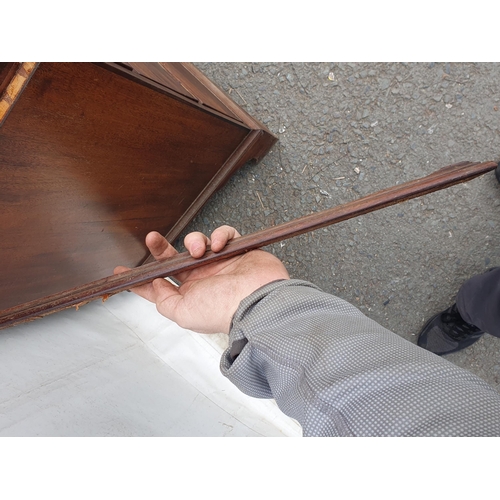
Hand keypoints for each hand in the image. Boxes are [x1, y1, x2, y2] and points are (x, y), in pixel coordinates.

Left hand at [114, 225, 289, 333]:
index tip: (120, 272)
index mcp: (189, 295)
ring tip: (200, 251)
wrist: (256, 300)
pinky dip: (219, 235)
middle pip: (174, 258)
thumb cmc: (222, 310)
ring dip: (194, 242)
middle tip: (151, 238)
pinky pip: (224, 234)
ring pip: (197, 242)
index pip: (160, 285)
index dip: (141, 279)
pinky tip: (218, 245)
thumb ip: (165, 301)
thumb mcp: (183, 313)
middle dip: (160, 248)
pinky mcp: (236, 250)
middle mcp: (202, 278)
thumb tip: (155, 286)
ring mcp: (219, 263)